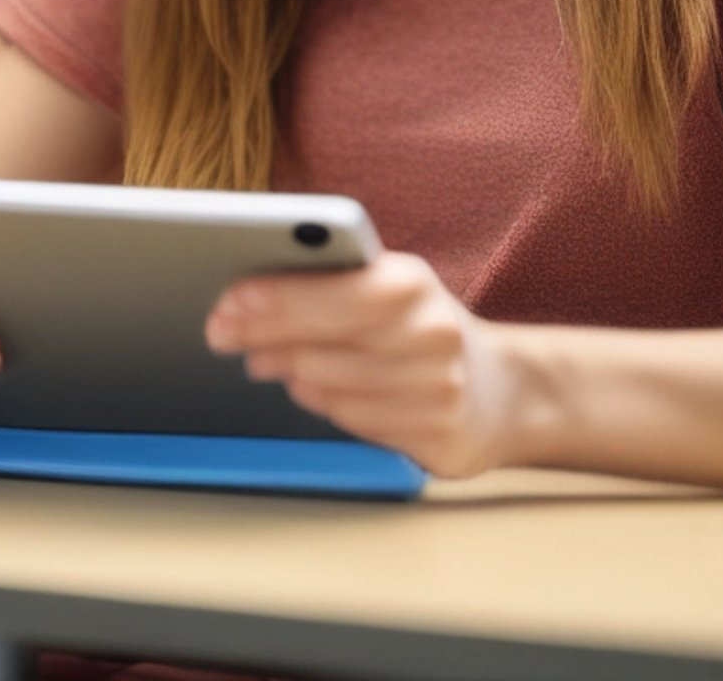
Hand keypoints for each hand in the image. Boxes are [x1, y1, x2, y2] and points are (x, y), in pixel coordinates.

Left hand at [205, 252, 525, 478]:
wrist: (502, 389)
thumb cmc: (419, 326)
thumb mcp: (389, 287)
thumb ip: (334, 281)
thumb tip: (252, 291)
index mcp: (412, 283)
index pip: (334, 290)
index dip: (277, 297)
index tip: (228, 300)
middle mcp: (432, 335)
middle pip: (325, 343)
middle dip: (263, 336)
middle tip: (221, 331)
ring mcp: (439, 392)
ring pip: (332, 387)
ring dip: (288, 372)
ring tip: (261, 359)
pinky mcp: (438, 440)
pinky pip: (356, 423)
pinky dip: (325, 404)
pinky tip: (308, 388)